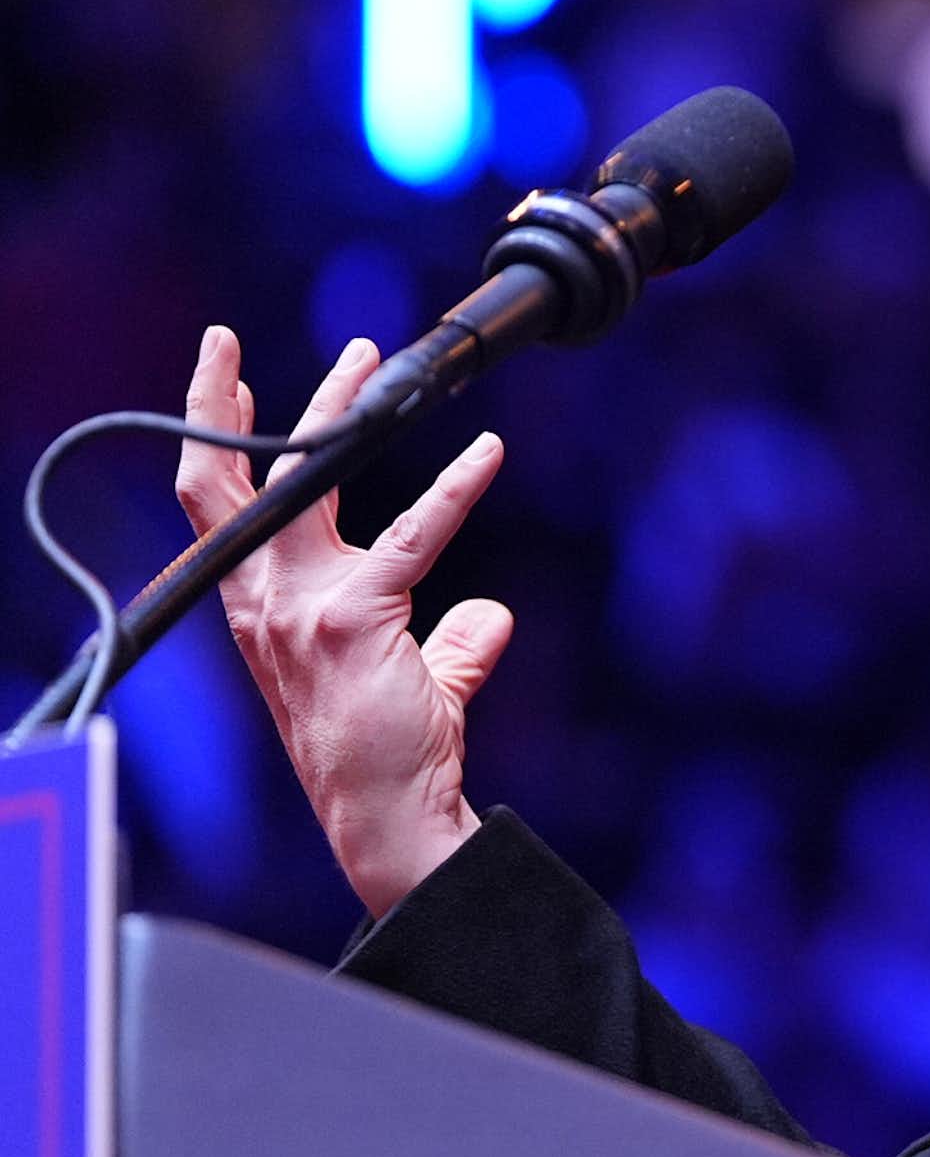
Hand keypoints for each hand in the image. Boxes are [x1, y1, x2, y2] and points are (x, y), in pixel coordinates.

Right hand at [175, 326, 513, 917]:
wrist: (386, 814)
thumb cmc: (390, 749)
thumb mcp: (410, 676)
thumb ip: (447, 640)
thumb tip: (488, 615)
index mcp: (261, 608)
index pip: (220, 510)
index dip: (215, 443)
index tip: (224, 382)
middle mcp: (266, 601)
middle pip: (230, 482)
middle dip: (222, 405)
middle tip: (227, 342)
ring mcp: (303, 608)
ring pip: (309, 484)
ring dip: (339, 412)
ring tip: (368, 359)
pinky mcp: (356, 618)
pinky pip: (412, 533)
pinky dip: (455, 486)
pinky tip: (487, 451)